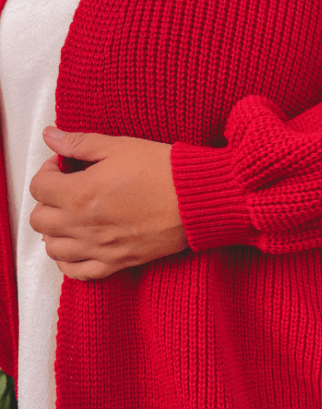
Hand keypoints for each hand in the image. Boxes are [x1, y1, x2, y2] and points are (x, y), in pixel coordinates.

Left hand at [29, 127, 188, 280]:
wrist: (196, 199)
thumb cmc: (162, 170)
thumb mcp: (118, 147)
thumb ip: (78, 143)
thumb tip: (49, 135)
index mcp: (80, 193)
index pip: (38, 187)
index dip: (47, 171)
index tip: (63, 166)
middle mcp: (83, 225)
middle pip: (39, 220)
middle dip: (47, 201)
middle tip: (65, 189)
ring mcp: (99, 248)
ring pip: (53, 249)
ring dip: (55, 231)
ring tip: (71, 216)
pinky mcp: (116, 262)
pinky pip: (77, 273)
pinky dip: (69, 261)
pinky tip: (77, 246)